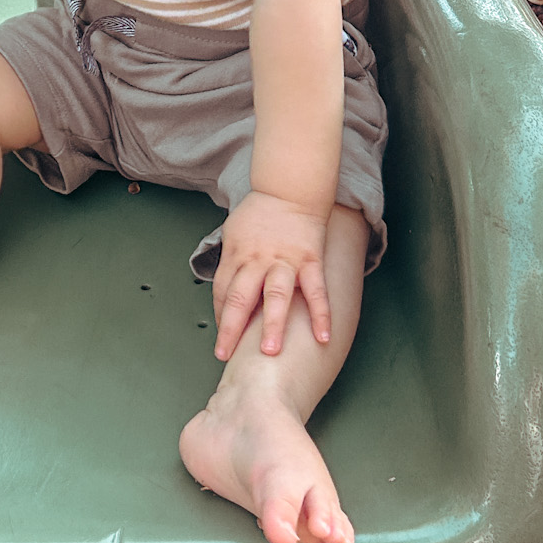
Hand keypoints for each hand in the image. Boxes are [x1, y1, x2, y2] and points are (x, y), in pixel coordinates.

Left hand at [212, 190, 331, 360]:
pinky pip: (316, 291)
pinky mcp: (310, 260)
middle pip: (239, 296)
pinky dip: (321, 314)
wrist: (289, 189)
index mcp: (236, 255)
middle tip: (226, 354)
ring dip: (273, 325)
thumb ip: (230, 262)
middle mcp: (257, 260)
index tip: (222, 339)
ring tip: (271, 352)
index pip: (221, 291)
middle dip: (231, 328)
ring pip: (276, 296)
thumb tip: (225, 290)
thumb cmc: (259, 212)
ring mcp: (285, 261)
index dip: (220, 317)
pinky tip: (323, 336)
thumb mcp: (233, 233)